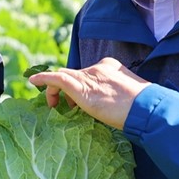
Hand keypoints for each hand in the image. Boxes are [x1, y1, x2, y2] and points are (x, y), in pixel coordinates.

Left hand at [27, 56, 149, 129]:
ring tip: (52, 104)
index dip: (80, 86)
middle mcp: (98, 68)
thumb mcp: (130, 100)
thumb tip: (118, 110)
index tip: (78, 101)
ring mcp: (89, 76)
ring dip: (55, 90)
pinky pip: (56, 78)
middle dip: (67, 90)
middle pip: (75, 75)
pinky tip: (33, 81)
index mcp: (111, 68)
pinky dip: (43, 79)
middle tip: (65, 106)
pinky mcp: (80, 86)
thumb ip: (119, 99)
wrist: (145, 109)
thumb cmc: (143, 109)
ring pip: (64, 78)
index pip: (89, 73)